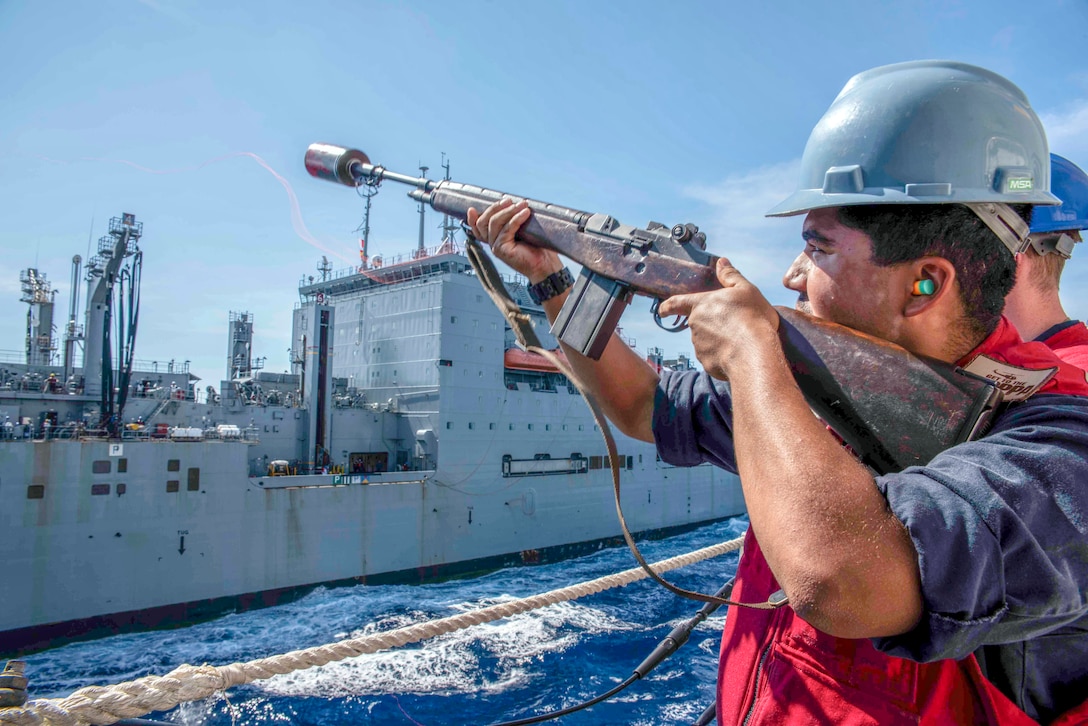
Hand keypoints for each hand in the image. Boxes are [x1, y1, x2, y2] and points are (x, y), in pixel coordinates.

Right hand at [466, 198, 562, 282]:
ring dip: (508, 211)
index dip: (472, 219)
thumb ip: (513, 220)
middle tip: (509, 201)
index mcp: (495, 238)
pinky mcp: (502, 249)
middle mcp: (493, 243)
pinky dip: (517, 218)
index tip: (472, 208)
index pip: (478, 228)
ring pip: (494, 222)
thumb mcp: (523, 230)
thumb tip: (513, 203)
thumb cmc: (537, 248)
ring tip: (523, 205)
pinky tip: (526, 213)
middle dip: (495, 208)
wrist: (545, 266)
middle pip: (483, 222)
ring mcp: (496, 247)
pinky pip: (507, 228)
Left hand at [657, 258, 779, 379]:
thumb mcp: (745, 290)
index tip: (662, 310)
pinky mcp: (706, 362)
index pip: (677, 303)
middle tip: (733, 325)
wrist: (754, 353)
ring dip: (718, 339)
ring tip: (740, 338)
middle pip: (699, 322)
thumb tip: (721, 262)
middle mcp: (695, 325)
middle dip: (712, 324)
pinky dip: (723, 354)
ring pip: (706, 340)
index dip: (668, 306)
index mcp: (701, 304)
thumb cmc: (751, 319)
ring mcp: (699, 345)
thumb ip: (730, 276)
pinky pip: (713, 356)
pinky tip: (739, 352)